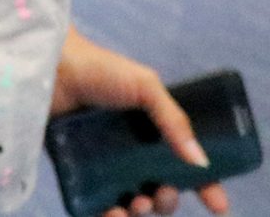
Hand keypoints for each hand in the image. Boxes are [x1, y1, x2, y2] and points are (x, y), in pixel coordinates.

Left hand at [52, 29, 228, 216]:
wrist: (50, 67)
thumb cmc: (99, 69)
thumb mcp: (145, 87)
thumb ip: (174, 122)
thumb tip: (201, 163)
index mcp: (153, 131)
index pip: (186, 166)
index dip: (206, 187)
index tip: (220, 206)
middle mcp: (131, 151)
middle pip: (160, 191)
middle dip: (168, 202)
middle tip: (162, 193)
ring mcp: (104, 164)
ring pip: (132, 203)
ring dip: (142, 212)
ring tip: (136, 204)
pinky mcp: (77, 173)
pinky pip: (97, 205)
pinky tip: (115, 214)